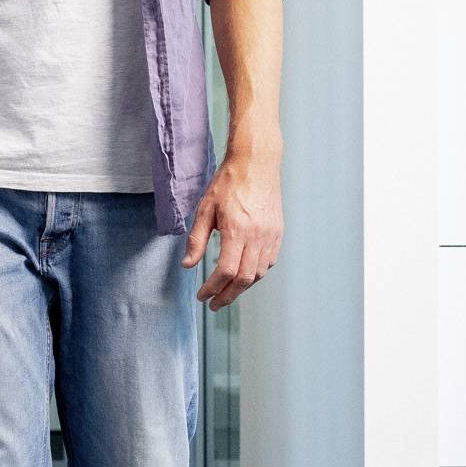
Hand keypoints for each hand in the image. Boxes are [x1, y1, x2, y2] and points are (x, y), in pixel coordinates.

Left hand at [183, 141, 282, 308]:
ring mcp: (271, 235)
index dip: (212, 288)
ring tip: (226, 291)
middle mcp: (257, 236)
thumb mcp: (205, 209)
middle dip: (227, 296)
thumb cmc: (228, 182)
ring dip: (241, 287)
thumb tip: (187, 265)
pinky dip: (255, 274)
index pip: (225, 271)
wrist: (256, 162)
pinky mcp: (278, 232)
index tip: (202, 296)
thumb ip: (197, 239)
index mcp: (237, 230)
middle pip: (243, 279)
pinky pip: (269, 262)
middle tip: (213, 304)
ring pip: (258, 273)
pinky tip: (243, 275)